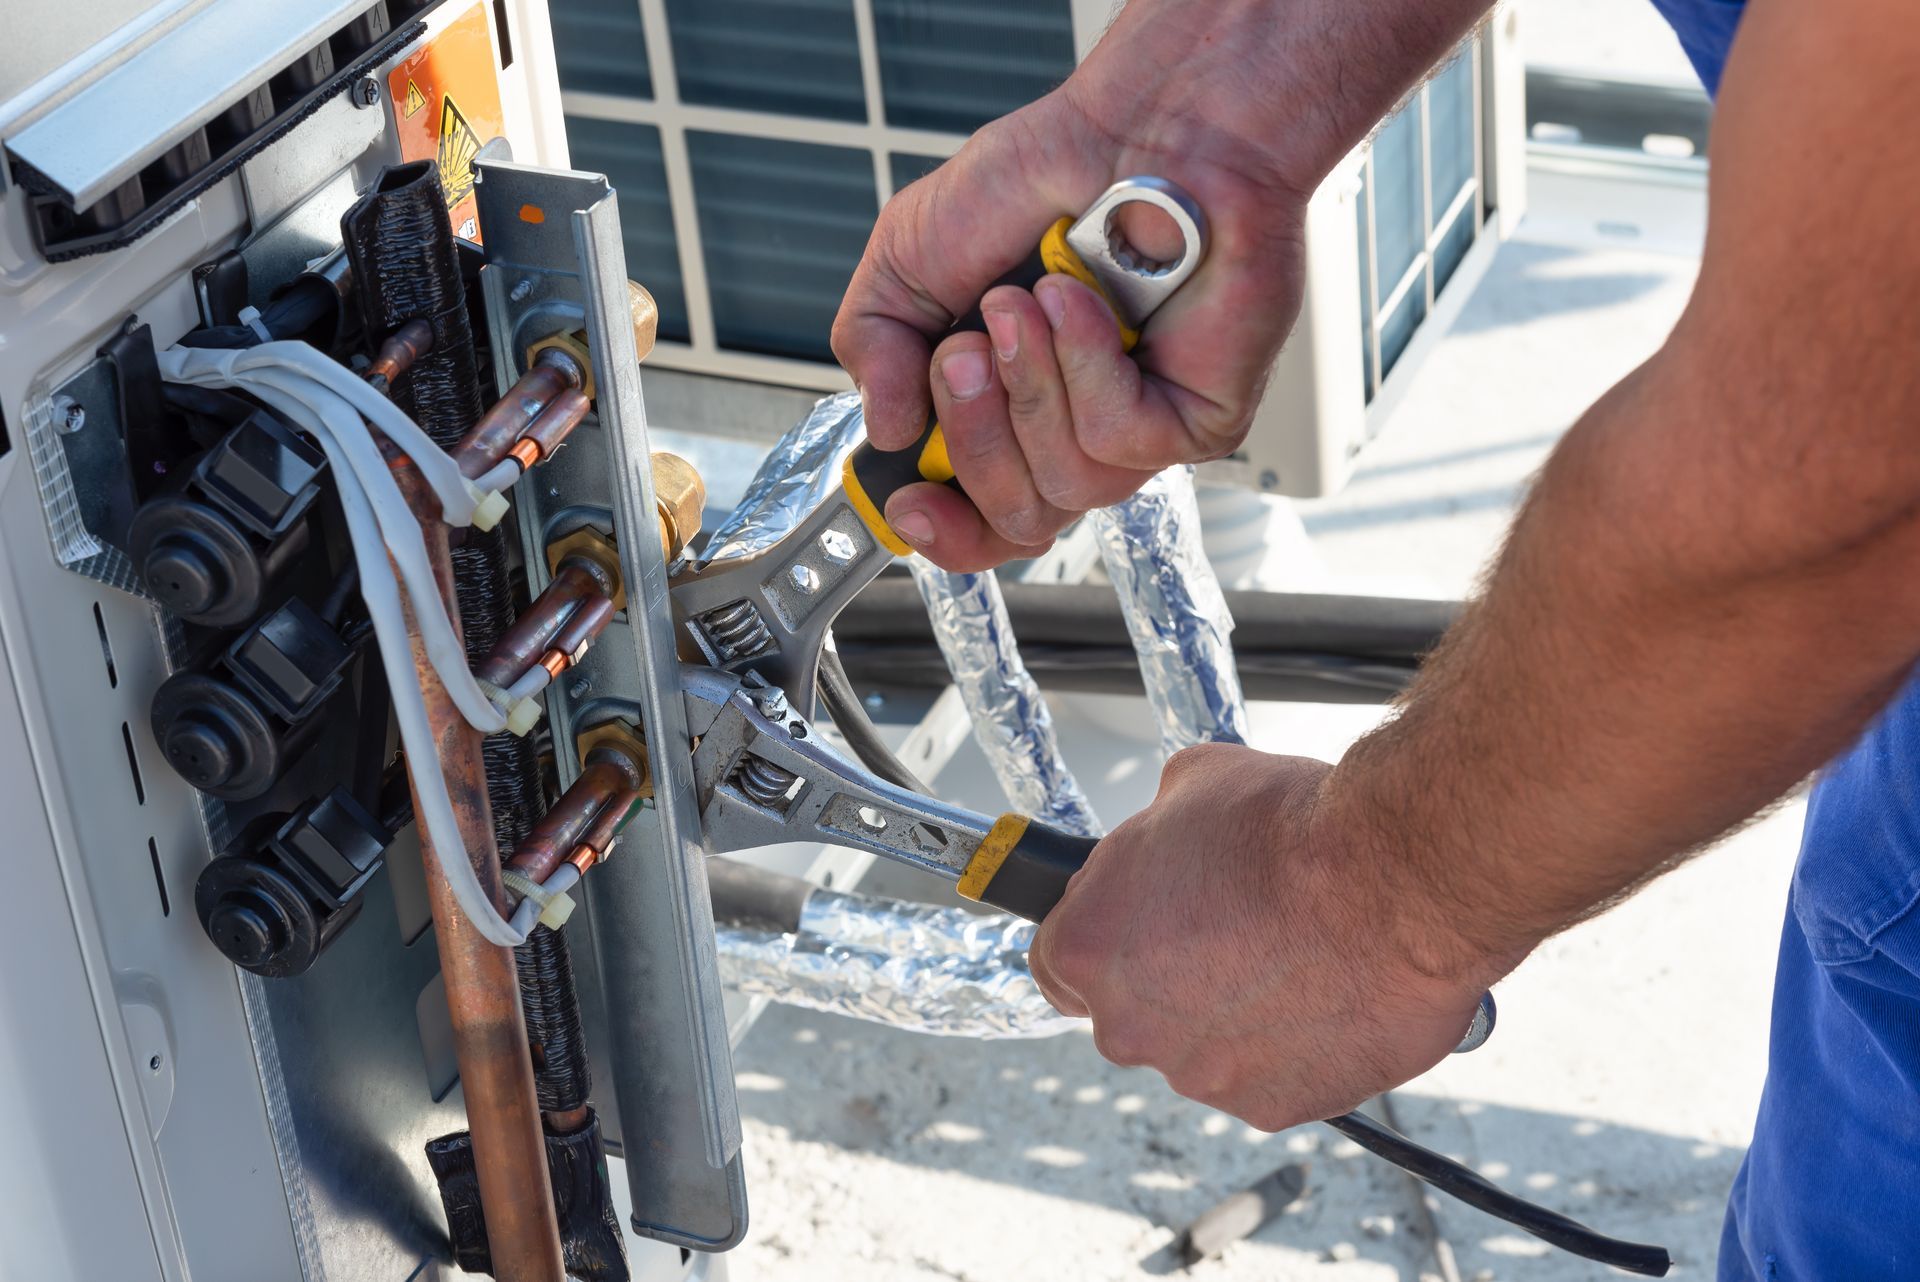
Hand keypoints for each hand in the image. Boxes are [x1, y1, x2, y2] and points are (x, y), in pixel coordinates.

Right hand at [831, 11, 1312, 570]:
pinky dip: (1085, 364)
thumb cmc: (1044, 179)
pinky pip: (1118, 439)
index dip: (939, 531)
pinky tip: (1083, 301)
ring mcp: (1138, 430)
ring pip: (1066, 486)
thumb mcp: (909, 256)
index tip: (907, 502)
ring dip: (1028, 386)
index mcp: (1005, 411)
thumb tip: (887, 430)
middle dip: (973, 438)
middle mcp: (1071, 431)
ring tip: (1029, 299)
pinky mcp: (1197, 419)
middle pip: (1015, 520)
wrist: (1143, 127)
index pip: (978, 522)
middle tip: (966, 353)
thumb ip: (874, 346)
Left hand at [1028, 743, 1505, 1130]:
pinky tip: (1324, 995)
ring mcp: (1199, 1073)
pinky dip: (1290, 1048)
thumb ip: (1154, 831)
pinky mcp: (1270, 1106)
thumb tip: (1164, 837)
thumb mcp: (1192, 782)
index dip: (1098, 945)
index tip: (1129, 935)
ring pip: (1200, 1050)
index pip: (1054, 965)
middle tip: (1231, 933)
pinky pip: (1266, 1078)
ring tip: (1293, 958)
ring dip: (1232, 1015)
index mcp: (1090, 944)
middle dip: (1170, 981)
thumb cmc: (1293, 830)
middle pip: (1128, 1013)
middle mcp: (1129, 1024)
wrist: (1394, 881)